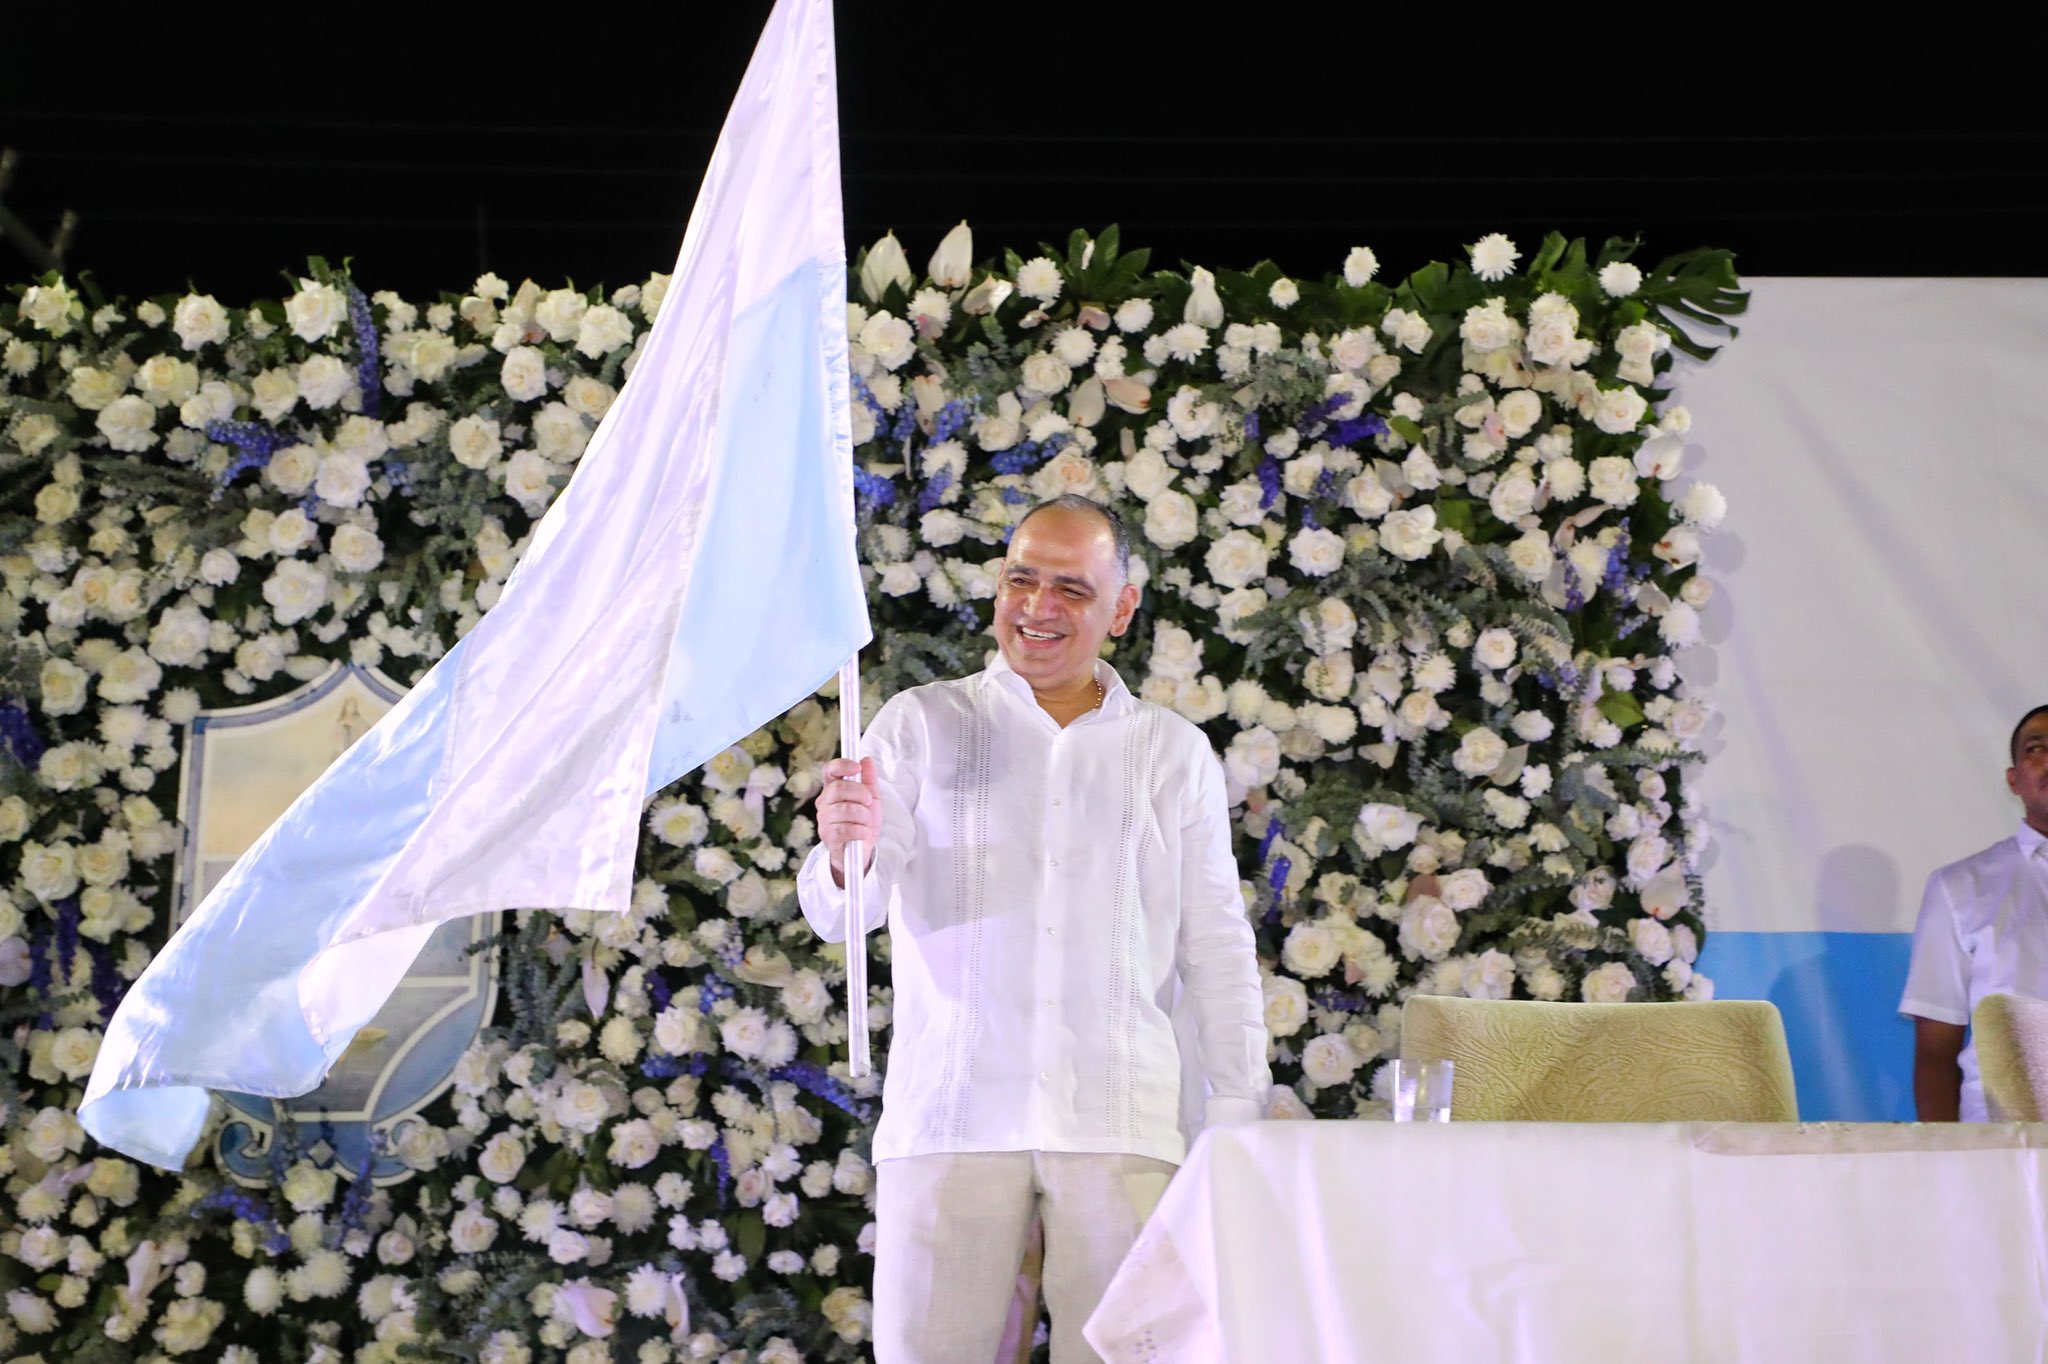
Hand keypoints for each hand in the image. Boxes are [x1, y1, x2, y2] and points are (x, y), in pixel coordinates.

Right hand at [816, 757, 880, 885]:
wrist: (863, 850)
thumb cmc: (864, 822)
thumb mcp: (872, 799)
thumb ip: (869, 780)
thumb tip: (866, 760)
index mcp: (833, 790)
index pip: (830, 770)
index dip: (842, 765)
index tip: (857, 767)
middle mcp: (824, 802)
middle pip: (838, 788)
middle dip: (860, 794)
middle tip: (869, 803)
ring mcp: (824, 820)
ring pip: (845, 810)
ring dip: (864, 816)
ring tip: (866, 823)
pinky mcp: (829, 837)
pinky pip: (846, 829)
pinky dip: (861, 831)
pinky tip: (863, 834)